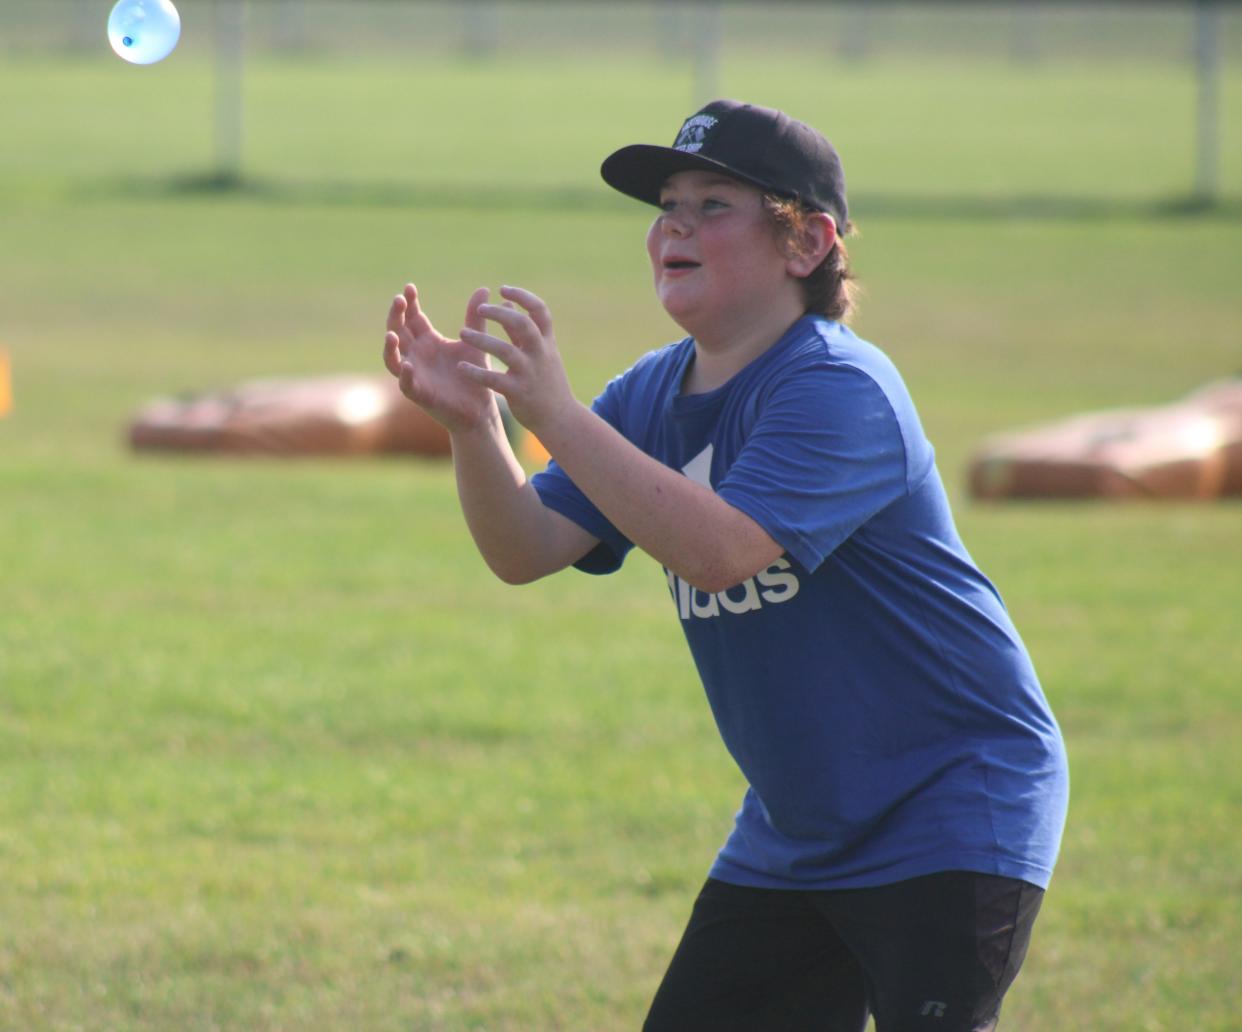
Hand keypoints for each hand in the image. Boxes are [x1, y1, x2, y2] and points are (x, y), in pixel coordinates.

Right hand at [383, 283, 495, 433]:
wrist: (481, 409)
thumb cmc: (474, 375)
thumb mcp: (474, 342)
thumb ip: (475, 317)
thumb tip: (483, 288)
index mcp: (428, 341)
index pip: (412, 317)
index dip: (409, 303)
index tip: (409, 287)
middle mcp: (417, 355)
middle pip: (398, 332)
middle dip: (396, 316)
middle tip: (398, 300)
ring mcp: (416, 375)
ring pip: (393, 359)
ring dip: (390, 347)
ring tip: (391, 334)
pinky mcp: (421, 394)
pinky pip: (406, 385)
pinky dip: (405, 376)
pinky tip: (408, 365)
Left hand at [456, 285, 577, 437]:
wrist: (560, 418)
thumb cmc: (547, 382)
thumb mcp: (541, 353)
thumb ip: (521, 330)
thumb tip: (506, 304)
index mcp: (545, 342)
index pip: (539, 311)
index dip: (523, 296)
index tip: (503, 289)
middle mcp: (539, 354)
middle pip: (523, 325)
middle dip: (500, 314)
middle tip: (480, 309)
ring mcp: (529, 373)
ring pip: (506, 351)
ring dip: (482, 339)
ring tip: (462, 333)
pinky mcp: (518, 392)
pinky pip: (494, 379)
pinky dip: (477, 372)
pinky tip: (461, 367)